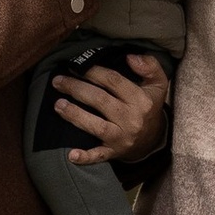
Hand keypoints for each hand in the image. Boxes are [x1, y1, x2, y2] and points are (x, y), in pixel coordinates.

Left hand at [51, 52, 170, 165]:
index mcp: (141, 100)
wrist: (153, 139)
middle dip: (76, 88)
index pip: (113, 81)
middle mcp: (131, 119)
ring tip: (57, 105)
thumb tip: (131, 57)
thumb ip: (149, 66)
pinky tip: (71, 155)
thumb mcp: (157, 84)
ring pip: (95, 126)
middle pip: (100, 100)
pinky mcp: (114, 152)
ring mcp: (122, 138)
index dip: (92, 71)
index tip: (76, 65)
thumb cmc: (149, 106)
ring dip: (74, 115)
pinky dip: (85, 157)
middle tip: (57, 81)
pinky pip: (99, 156)